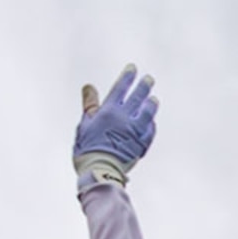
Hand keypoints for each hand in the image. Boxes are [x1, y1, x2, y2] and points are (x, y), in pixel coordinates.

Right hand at [72, 65, 158, 183]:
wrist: (100, 170)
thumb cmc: (87, 147)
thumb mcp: (85, 124)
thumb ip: (90, 104)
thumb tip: (89, 86)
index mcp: (109, 111)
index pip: (121, 89)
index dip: (127, 77)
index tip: (133, 68)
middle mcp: (126, 118)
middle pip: (138, 97)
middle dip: (144, 86)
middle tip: (149, 79)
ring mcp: (137, 130)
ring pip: (149, 112)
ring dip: (151, 104)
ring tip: (153, 99)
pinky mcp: (143, 143)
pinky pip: (150, 130)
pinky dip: (151, 124)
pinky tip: (151, 121)